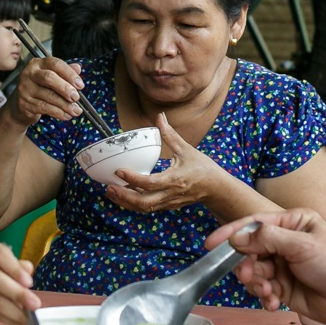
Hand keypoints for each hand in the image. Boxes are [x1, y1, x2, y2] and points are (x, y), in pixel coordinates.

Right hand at [0, 239, 39, 324]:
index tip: (29, 282)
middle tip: (35, 305)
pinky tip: (17, 321)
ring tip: (29, 319)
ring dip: (13, 312)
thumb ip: (16, 265)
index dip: (14, 269)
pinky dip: (5, 319)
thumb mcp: (2, 260)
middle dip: (17, 294)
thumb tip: (28, 270)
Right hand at [9, 56, 84, 125]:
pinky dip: (58, 113)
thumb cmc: (39, 88)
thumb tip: (78, 68)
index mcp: (37, 64)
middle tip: (76, 97)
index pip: (55, 64)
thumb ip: (64, 72)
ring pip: (48, 96)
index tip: (80, 84)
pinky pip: (45, 108)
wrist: (19, 106)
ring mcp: (25, 89)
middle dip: (65, 88)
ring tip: (76, 110)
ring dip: (65, 104)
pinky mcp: (24, 103)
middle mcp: (29, 74)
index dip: (69, 73)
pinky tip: (67, 115)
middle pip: (49, 78)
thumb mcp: (51, 78)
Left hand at [104, 113, 233, 213]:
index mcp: (175, 179)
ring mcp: (169, 202)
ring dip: (126, 202)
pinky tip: (124, 195)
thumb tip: (160, 117)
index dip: (133, 178)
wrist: (216, 188)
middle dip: (124, 197)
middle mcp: (171, 194)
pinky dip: (134, 203)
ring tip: (111, 192)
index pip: (150, 182)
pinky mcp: (168, 206)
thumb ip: (170, 135)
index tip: (119, 171)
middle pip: (144, 202)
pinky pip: (148, 208)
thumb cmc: (203, 168)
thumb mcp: (186, 149)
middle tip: (109, 187)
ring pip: (144, 208)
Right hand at [207, 209, 325, 322]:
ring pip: (254, 272)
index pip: (254, 224)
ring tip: (269, 292)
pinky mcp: (284, 288)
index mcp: (292, 223)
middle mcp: (285, 243)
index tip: (212, 244)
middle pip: (250, 250)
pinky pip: (263, 291)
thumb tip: (238, 238)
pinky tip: (273, 303)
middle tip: (251, 276)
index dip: (231, 233)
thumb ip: (268, 239)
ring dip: (257, 283)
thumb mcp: (302, 245)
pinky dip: (264, 298)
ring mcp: (284, 266)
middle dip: (248, 265)